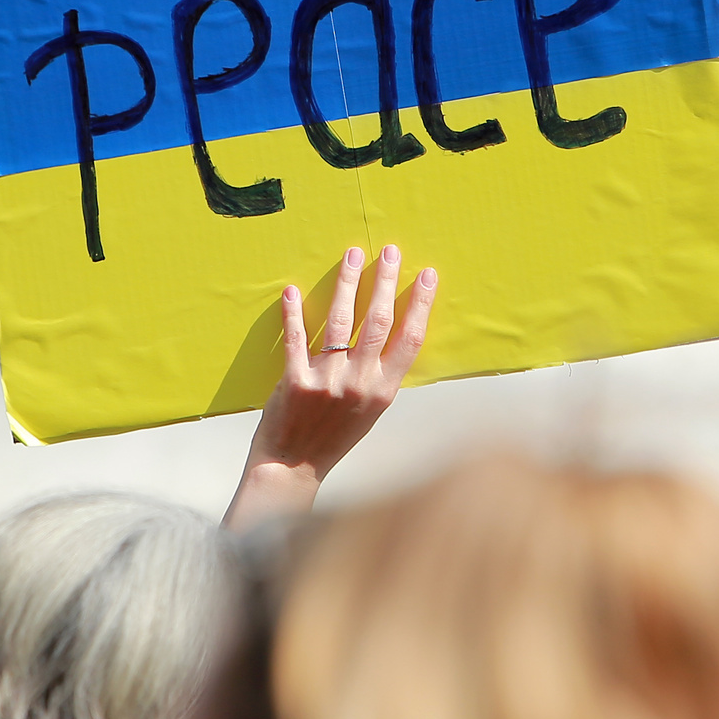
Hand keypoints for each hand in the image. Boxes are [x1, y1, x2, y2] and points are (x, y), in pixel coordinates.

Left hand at [222, 244, 437, 529]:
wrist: (293, 467)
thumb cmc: (333, 438)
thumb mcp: (369, 410)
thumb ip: (378, 375)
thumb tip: (389, 333)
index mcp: (383, 390)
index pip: (409, 338)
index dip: (420, 303)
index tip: (427, 274)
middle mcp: (360, 383)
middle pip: (378, 321)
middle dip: (385, 281)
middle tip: (389, 251)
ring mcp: (327, 381)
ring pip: (341, 321)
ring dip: (347, 283)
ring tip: (352, 255)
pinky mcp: (295, 382)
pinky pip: (295, 339)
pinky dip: (293, 313)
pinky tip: (292, 290)